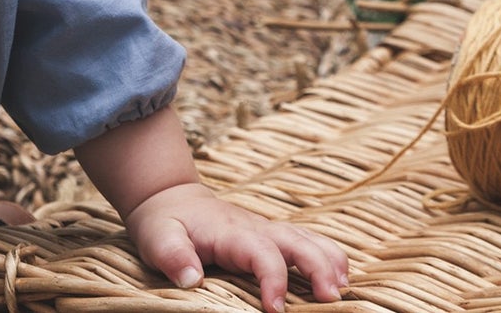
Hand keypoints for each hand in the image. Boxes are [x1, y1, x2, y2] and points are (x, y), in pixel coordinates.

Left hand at [125, 182, 348, 312]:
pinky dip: (328, 258)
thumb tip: (192, 279)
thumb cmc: (165, 223)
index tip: (275, 309)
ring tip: (343, 291)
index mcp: (230, 232)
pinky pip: (308, 243)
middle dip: (318, 267)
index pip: (261, 251)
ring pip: (309, 238)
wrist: (170, 199)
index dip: (273, 279)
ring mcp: (266, 231)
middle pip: (297, 241)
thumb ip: (172, 255)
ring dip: (330, 261)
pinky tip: (339, 281)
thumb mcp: (157, 237)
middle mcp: (255, 228)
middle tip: (331, 300)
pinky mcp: (272, 238)